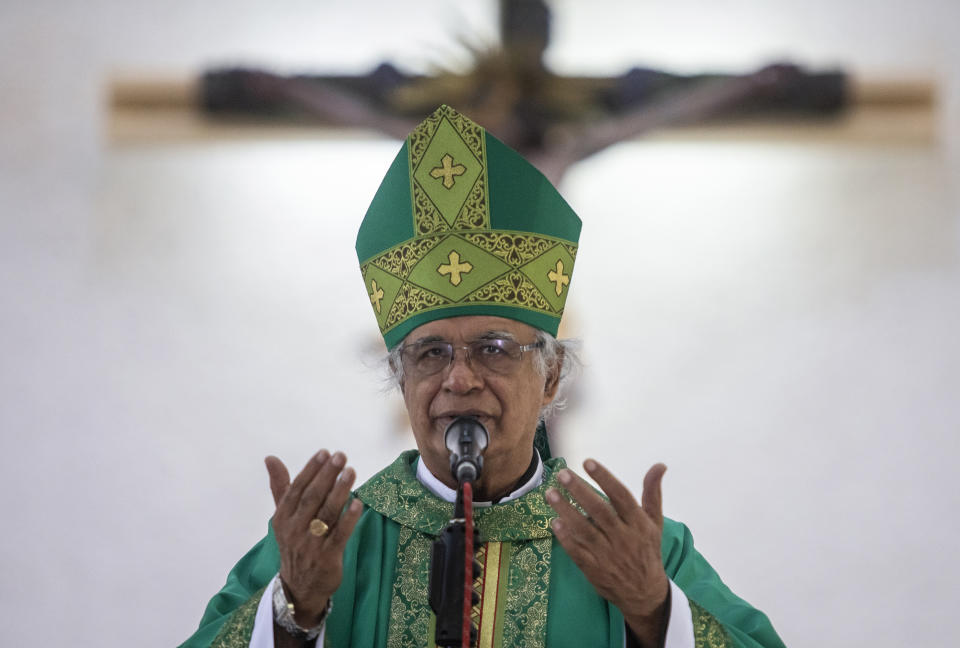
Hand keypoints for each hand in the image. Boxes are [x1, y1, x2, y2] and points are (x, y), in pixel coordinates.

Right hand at [265, 450, 363, 625]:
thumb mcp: (284, 517)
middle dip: (327, 475)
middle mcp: (294, 530)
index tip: (325, 453)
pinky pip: (339, 535)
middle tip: (341, 456)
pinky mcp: (327, 558)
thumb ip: (281, 487)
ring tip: (351, 472)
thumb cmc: (295, 543)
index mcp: (283, 518)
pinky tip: (358, 503)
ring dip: (340, 491)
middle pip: (312, 498)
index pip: (296, 489)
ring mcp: (310, 544)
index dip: (310, 470)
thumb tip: (270, 458)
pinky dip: (348, 519)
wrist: (299, 586)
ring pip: (326, 514)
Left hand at [546, 460, 668, 645]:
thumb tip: (660, 465)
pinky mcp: (594, 568)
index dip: (605, 478)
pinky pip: (577, 551)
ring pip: (584, 530)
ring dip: (566, 511)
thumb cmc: (647, 550)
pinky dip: (566, 538)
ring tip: (550, 494)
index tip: (587, 462)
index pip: (621, 496)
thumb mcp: (655, 522)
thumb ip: (653, 493)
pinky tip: (554, 523)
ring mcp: (607, 554)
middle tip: (562, 474)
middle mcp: (623, 537)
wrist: (645, 593)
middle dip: (580, 491)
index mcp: (638, 523)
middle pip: (599, 510)